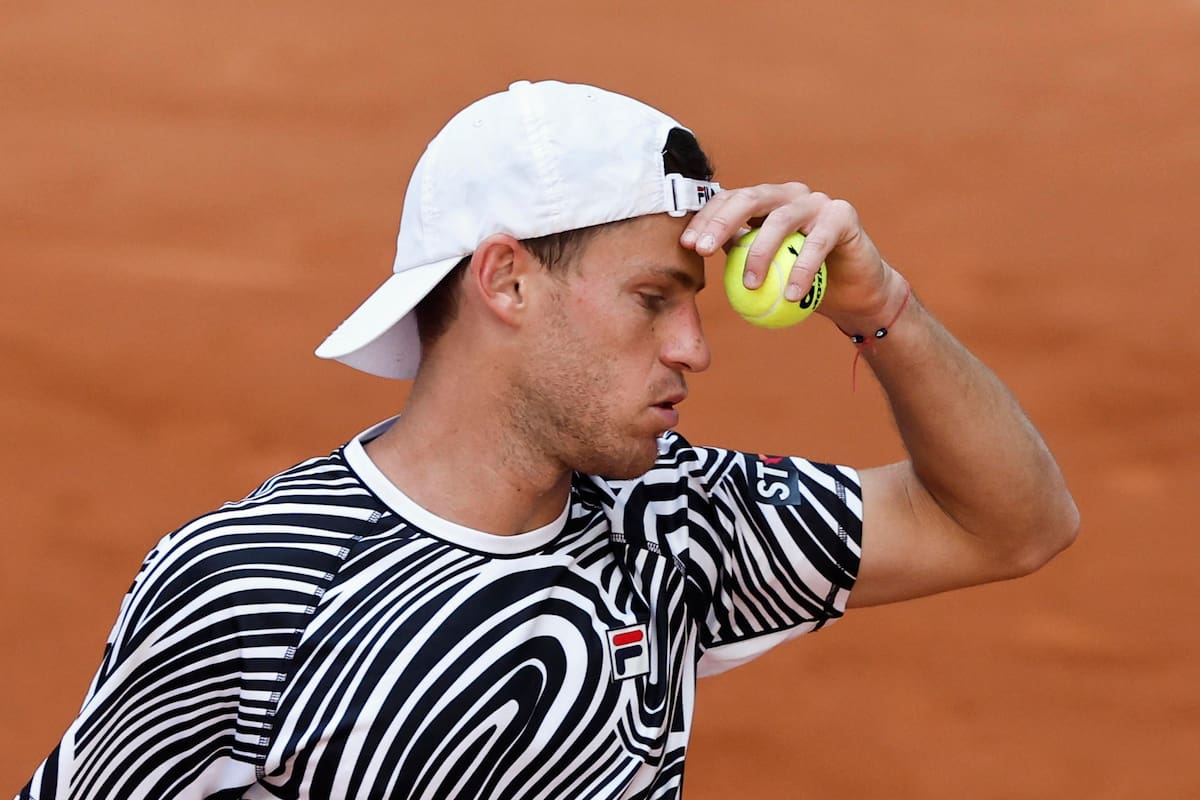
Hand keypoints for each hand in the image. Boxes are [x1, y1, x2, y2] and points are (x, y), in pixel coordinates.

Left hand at [680, 182, 904, 330]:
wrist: (852, 294)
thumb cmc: (802, 283)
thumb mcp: (763, 270)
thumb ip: (736, 253)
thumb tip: (694, 253)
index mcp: (767, 203)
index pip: (729, 200)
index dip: (706, 218)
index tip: (687, 245)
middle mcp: (790, 195)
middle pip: (749, 198)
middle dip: (721, 221)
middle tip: (704, 250)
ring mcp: (817, 202)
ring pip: (780, 220)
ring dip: (760, 253)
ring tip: (749, 285)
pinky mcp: (843, 216)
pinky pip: (817, 243)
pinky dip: (802, 270)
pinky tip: (793, 295)